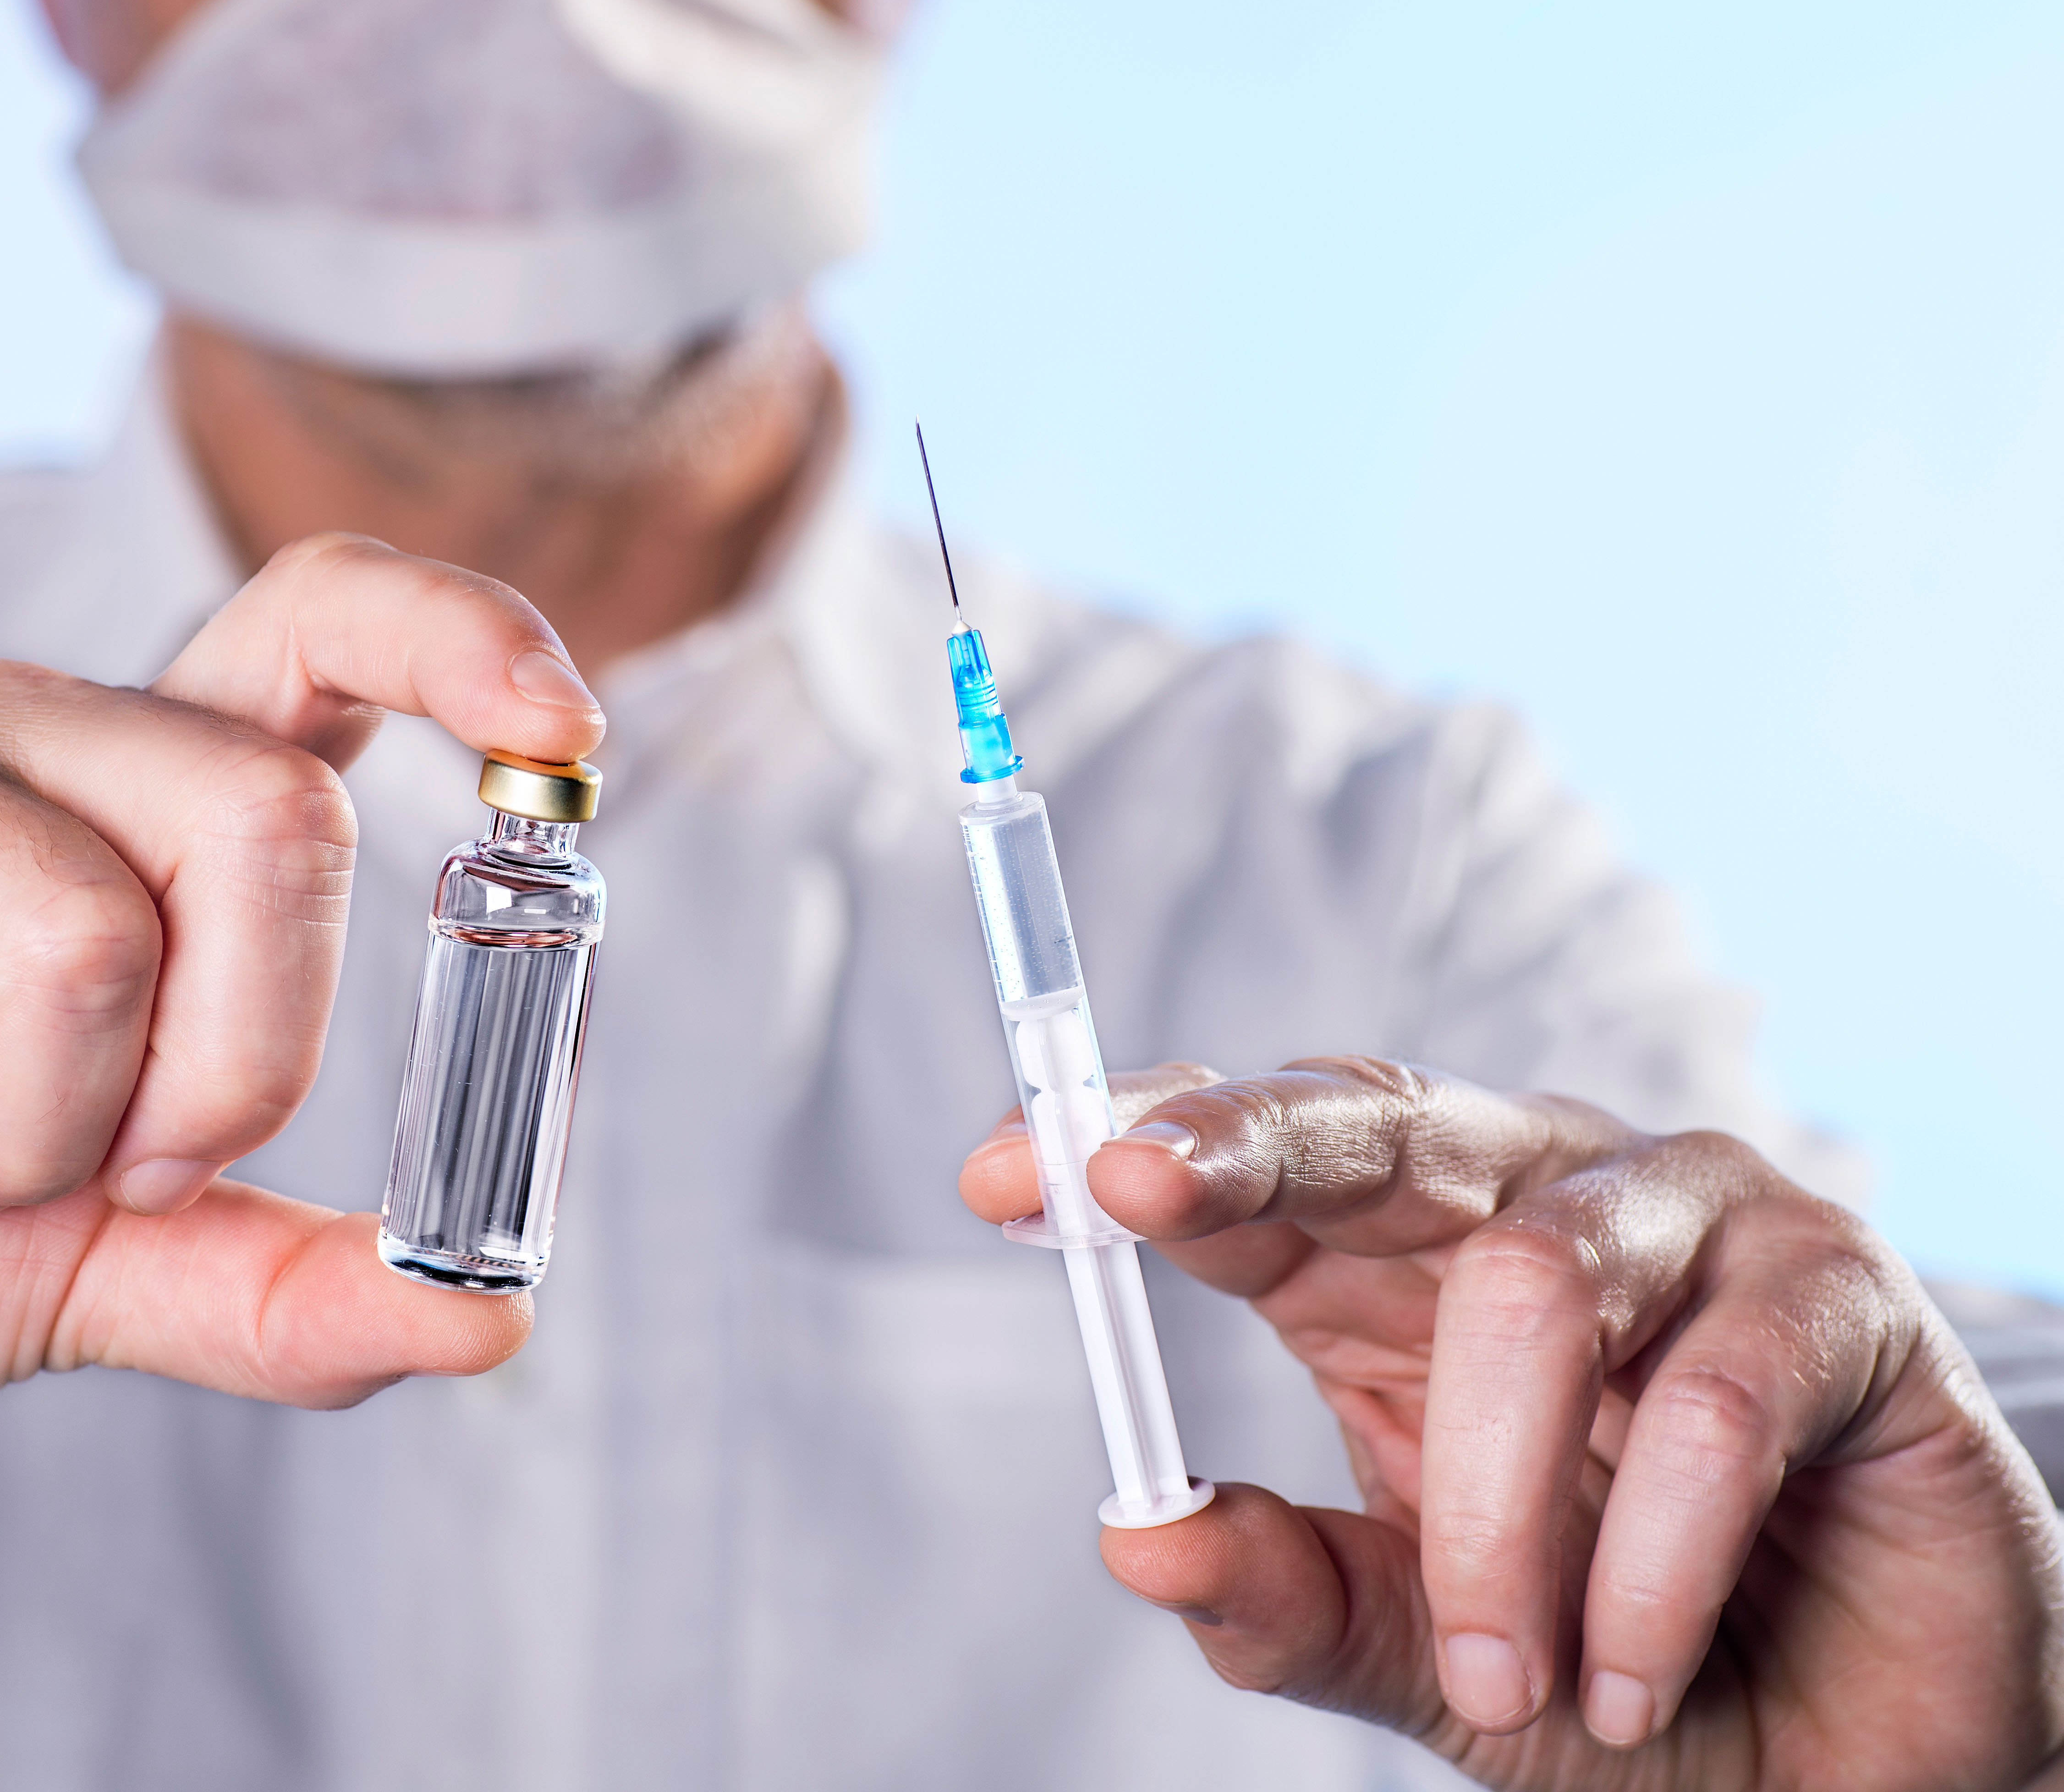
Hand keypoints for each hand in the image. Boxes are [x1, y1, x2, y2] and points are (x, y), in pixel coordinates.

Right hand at [0, 535, 604, 1444]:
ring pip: (80, 942)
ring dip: (23, 1138)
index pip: (324, 619)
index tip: (563, 727)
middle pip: (267, 824)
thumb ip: (286, 1283)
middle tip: (102, 1165)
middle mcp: (26, 728)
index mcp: (143, 786)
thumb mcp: (112, 1271)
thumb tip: (485, 1319)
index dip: (457, 640)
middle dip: (228, 1067)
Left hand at [960, 1058, 2063, 1789]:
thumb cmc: (1609, 1672)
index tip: (1004, 1173)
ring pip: (1533, 1284)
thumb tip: (1135, 1539)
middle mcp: (1531, 1203)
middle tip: (1129, 1186)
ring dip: (1501, 1512)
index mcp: (1400, 1270)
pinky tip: (1637, 1672)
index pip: (1255, 1164)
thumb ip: (1289, 1595)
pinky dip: (1653, 1558)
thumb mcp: (1419, 1654)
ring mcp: (1690, 1223)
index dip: (1137, 1145)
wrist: (1842, 1762)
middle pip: (1373, 1119)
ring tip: (1509, 1675)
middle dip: (1241, 1146)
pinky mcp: (1837, 1292)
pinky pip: (1713, 1393)